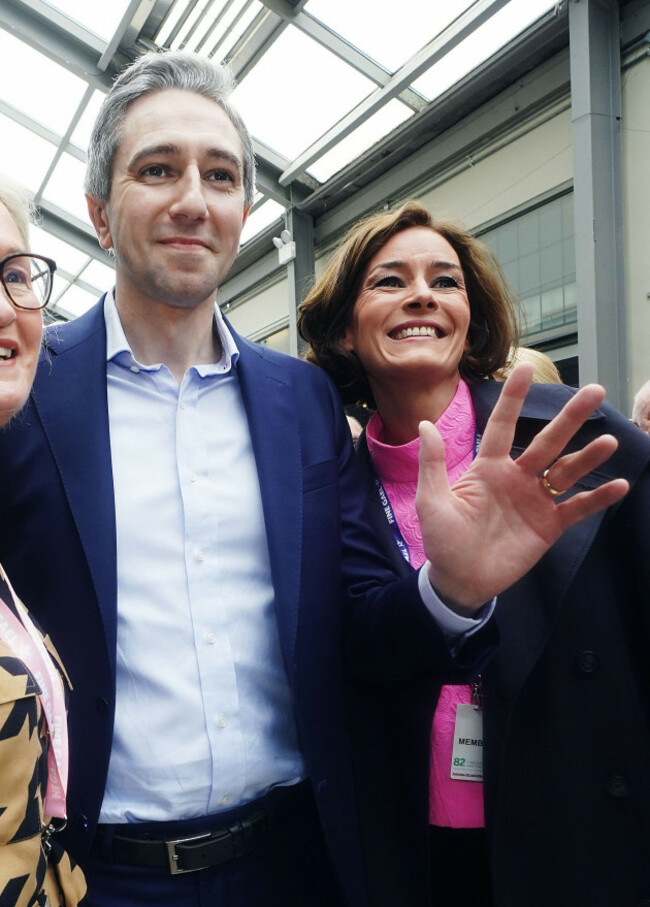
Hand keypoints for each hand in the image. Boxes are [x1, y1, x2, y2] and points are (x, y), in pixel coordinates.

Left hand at [416, 364, 628, 612]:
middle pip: (547, 441)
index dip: (514, 398)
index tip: (526, 366)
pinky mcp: (549, 526)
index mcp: (489, 467)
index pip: (503, 425)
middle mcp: (517, 477)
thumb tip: (424, 424)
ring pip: (567, 472)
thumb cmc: (442, 539)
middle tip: (595, 391)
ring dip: (588, 457)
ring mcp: (536, 500)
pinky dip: (598, 498)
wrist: (459, 580)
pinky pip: (577, 508)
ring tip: (608, 441)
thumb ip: (433, 464)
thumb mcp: (431, 501)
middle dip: (569, 418)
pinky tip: (618, 485)